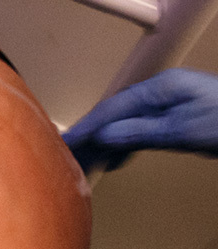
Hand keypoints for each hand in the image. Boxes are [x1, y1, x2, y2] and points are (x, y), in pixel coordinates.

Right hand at [63, 69, 217, 169]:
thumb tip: (105, 136)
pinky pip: (143, 128)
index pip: (112, 108)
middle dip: (93, 134)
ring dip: (109, 141)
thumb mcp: (181, 131)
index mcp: (162, 88)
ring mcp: (174, 103)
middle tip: (72, 154)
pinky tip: (120, 156)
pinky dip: (127, 143)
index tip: (66, 142)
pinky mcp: (182, 117)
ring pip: (129, 122)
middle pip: (117, 114)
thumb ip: (139, 133)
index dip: (86, 127)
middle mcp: (165, 92)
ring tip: (90, 160)